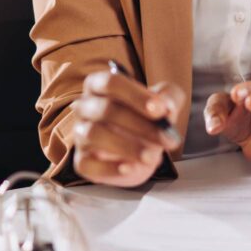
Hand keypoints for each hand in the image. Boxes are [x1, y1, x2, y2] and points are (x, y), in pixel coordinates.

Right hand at [72, 70, 182, 187]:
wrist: (143, 149)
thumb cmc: (149, 118)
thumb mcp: (165, 103)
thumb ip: (169, 98)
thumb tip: (165, 107)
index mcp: (101, 84)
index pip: (111, 82)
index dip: (136, 95)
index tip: (160, 110)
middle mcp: (85, 107)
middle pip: (105, 109)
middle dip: (140, 125)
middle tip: (166, 137)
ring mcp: (80, 134)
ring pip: (94, 135)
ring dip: (127, 146)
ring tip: (152, 156)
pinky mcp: (82, 161)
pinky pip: (87, 164)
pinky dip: (109, 168)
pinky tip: (130, 168)